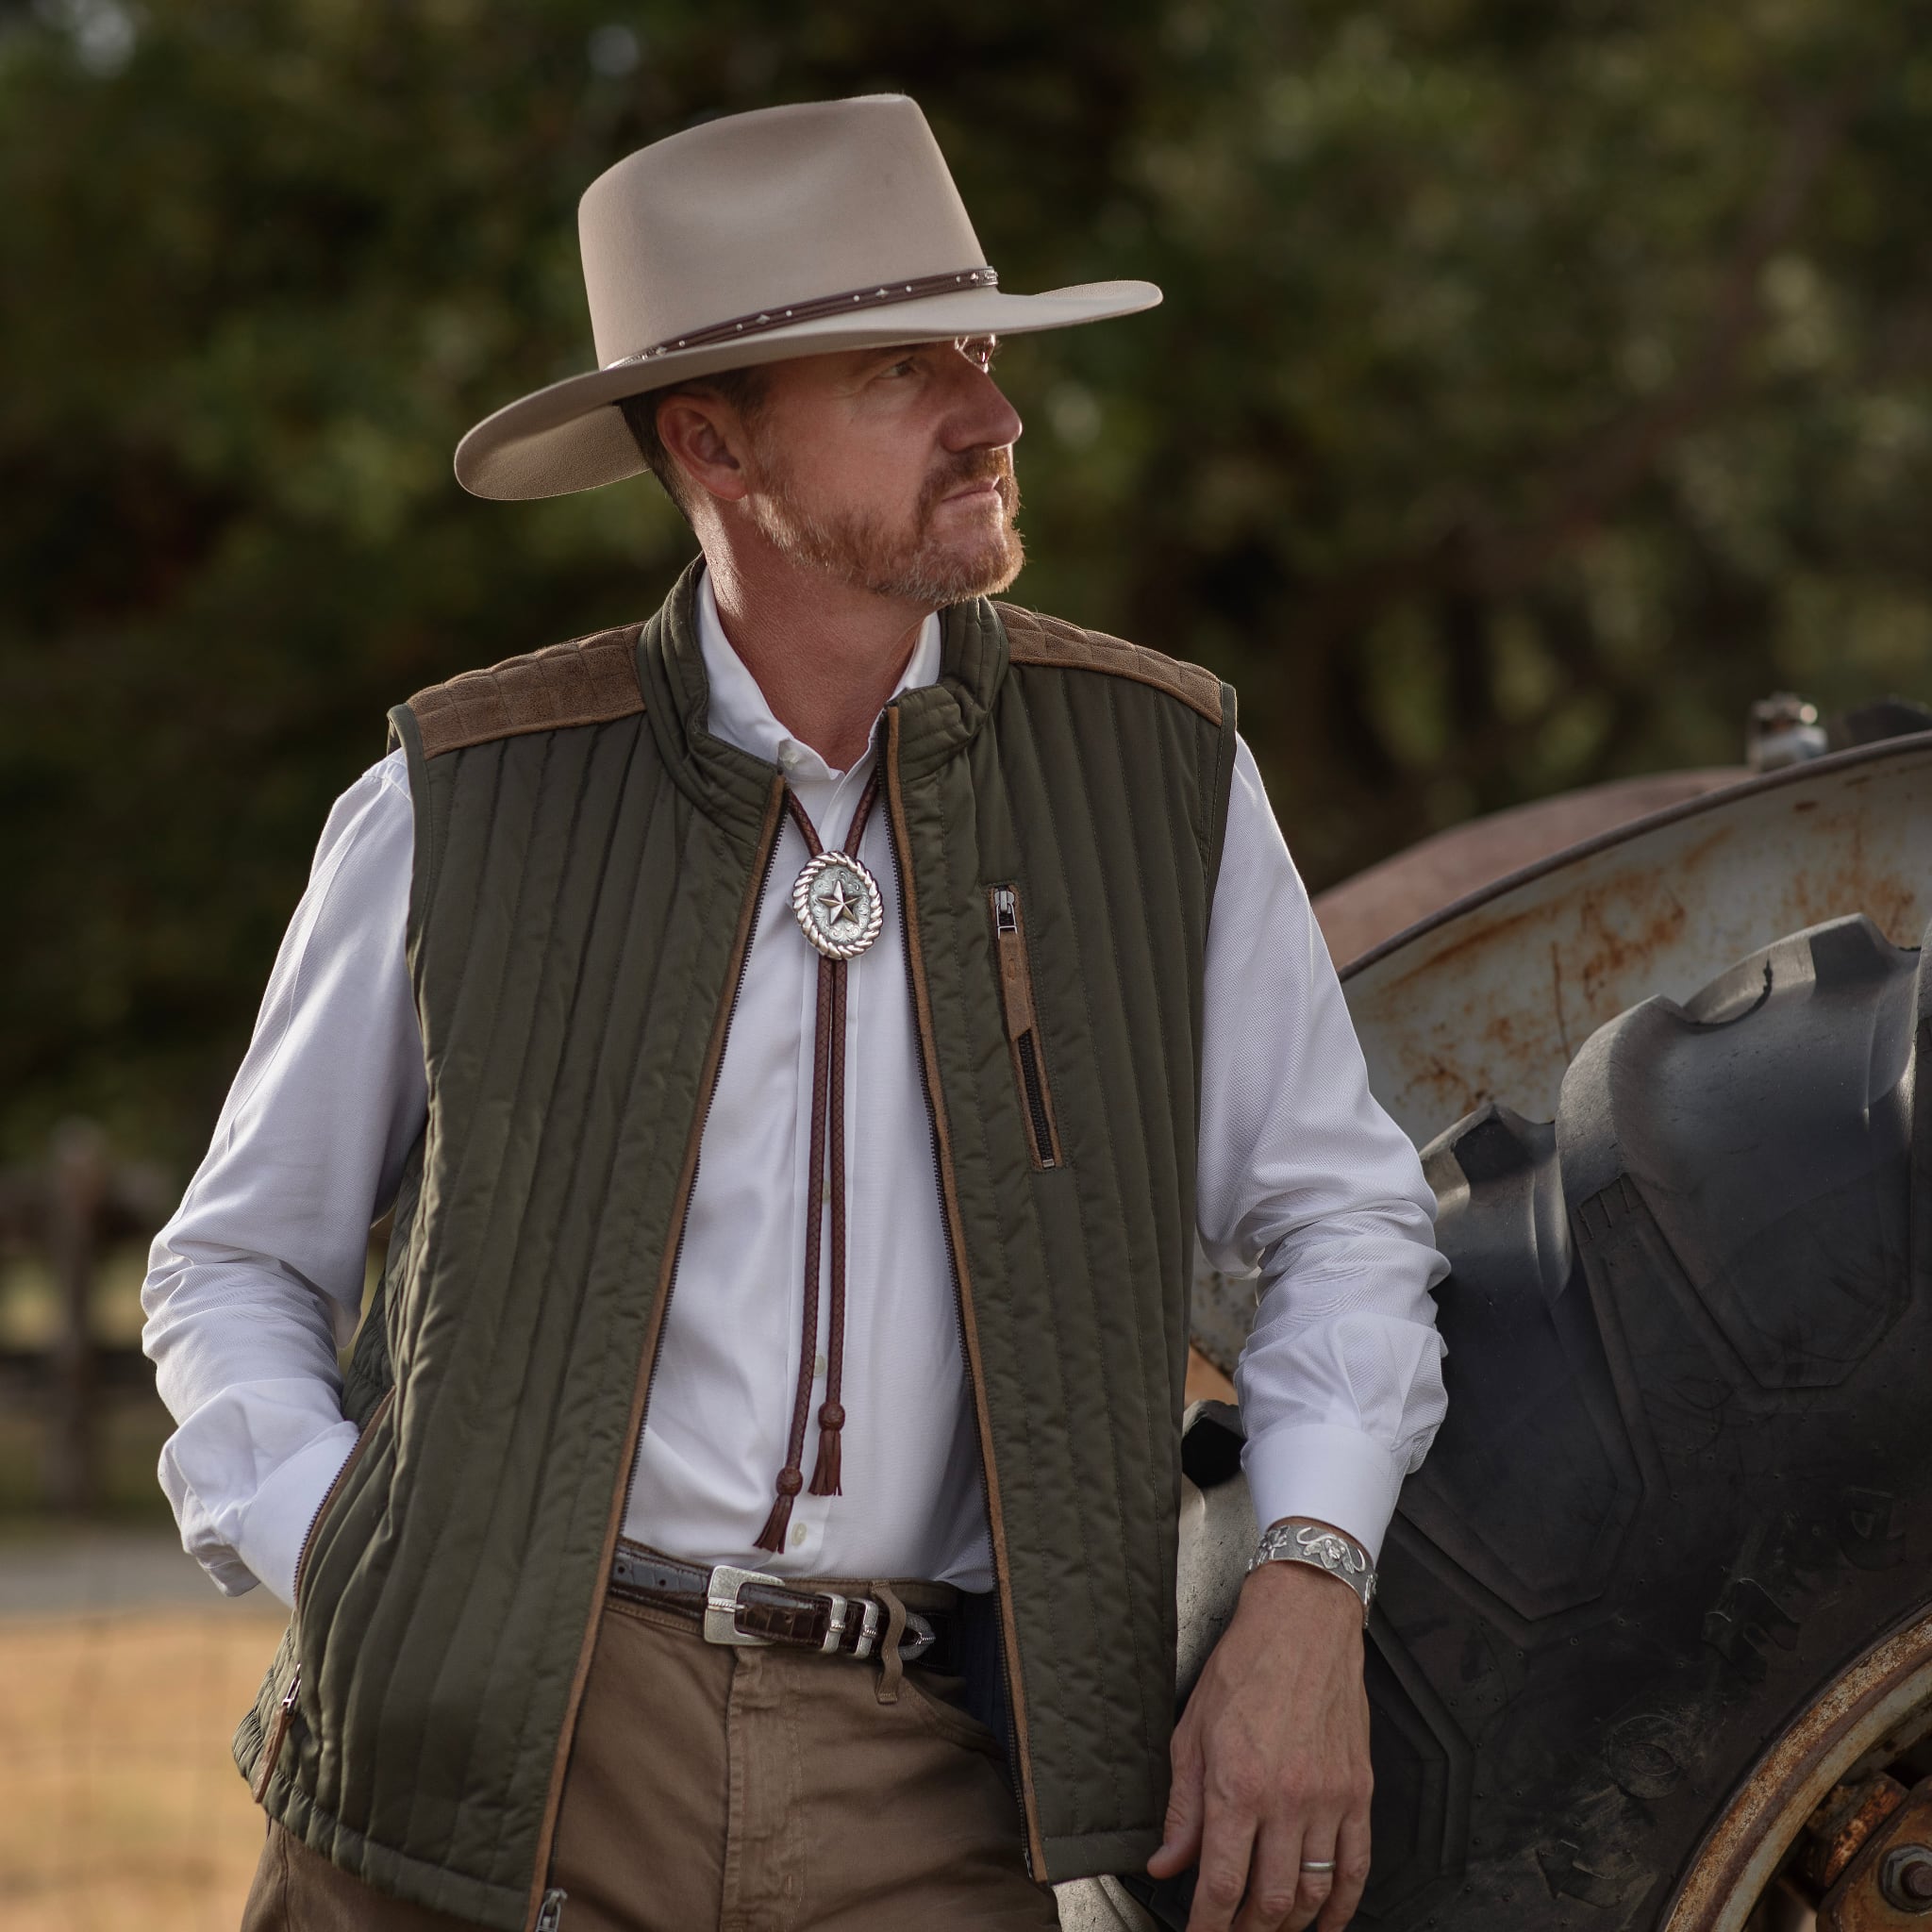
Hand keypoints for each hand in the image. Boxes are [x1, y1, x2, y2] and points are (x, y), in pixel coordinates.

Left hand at [1146, 1547, 1371, 1931]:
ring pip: (1313, 1892)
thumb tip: (1165, 1863)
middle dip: (1246, 1931)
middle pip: (1270, 1900)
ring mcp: (1328, 1799)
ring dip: (1290, 1924)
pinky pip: (1356, 1866)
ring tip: (1270, 1929)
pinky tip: (1326, 1918)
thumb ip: (1181, 1808)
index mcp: (1237, 1785)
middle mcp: (1286, 1799)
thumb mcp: (1191, 1732)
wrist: (1302, 1623)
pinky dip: (1342, 1904)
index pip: (1222, 1884)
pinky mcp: (1358, 1792)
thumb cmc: (1245, 1666)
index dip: (1208, 1926)